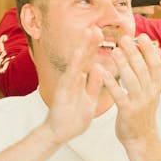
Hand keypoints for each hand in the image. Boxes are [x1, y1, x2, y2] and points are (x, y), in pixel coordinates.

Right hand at [43, 28, 105, 144]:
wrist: (60, 133)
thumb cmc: (73, 117)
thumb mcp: (89, 98)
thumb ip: (94, 84)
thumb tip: (100, 68)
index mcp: (80, 80)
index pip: (88, 60)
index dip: (94, 47)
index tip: (101, 32)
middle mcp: (72, 79)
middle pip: (82, 58)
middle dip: (88, 43)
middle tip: (96, 27)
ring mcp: (67, 85)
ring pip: (75, 64)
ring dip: (81, 49)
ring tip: (87, 35)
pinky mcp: (62, 94)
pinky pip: (69, 81)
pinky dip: (74, 70)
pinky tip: (78, 58)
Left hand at [103, 34, 160, 144]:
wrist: (141, 140)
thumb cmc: (142, 114)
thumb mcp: (151, 94)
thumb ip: (151, 75)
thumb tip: (156, 52)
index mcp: (155, 88)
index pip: (155, 65)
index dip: (149, 50)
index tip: (142, 36)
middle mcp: (149, 94)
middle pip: (142, 69)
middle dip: (134, 52)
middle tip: (124, 38)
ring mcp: (139, 103)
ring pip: (132, 79)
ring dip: (123, 64)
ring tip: (114, 51)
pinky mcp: (128, 111)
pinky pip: (119, 94)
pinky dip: (111, 83)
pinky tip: (103, 72)